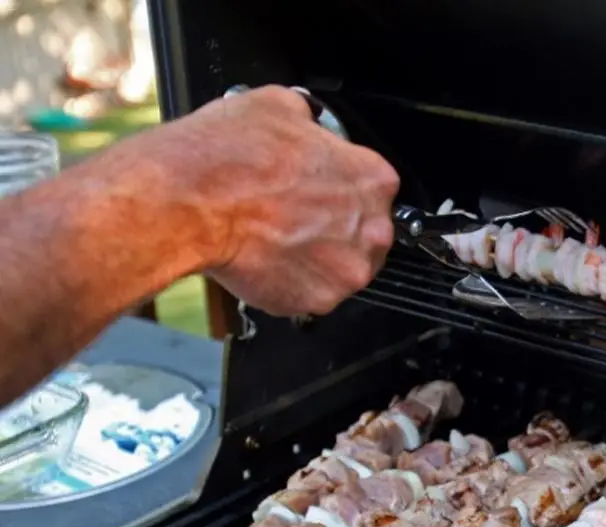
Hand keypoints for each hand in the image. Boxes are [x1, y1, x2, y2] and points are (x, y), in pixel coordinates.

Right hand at [151, 85, 398, 315]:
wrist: (193, 203)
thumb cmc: (232, 158)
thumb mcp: (278, 106)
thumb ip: (309, 123)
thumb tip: (304, 124)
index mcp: (372, 179)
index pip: (373, 186)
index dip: (341, 185)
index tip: (321, 188)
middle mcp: (371, 230)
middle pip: (364, 233)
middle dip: (334, 227)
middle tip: (295, 217)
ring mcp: (347, 271)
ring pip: (340, 267)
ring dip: (316, 258)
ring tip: (278, 238)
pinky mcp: (319, 301)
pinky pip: (312, 294)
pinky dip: (293, 282)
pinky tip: (268, 260)